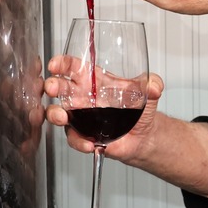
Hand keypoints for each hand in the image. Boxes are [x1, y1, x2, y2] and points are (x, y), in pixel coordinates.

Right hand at [44, 66, 166, 160]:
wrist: (143, 136)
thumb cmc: (139, 109)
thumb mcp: (148, 92)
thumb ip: (152, 85)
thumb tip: (155, 86)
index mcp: (94, 80)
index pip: (73, 67)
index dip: (62, 63)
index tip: (56, 64)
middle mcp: (82, 96)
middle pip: (59, 87)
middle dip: (52, 86)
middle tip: (53, 87)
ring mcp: (80, 117)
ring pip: (58, 113)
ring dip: (56, 114)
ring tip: (62, 117)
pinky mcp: (82, 135)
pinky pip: (73, 138)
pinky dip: (79, 141)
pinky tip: (90, 143)